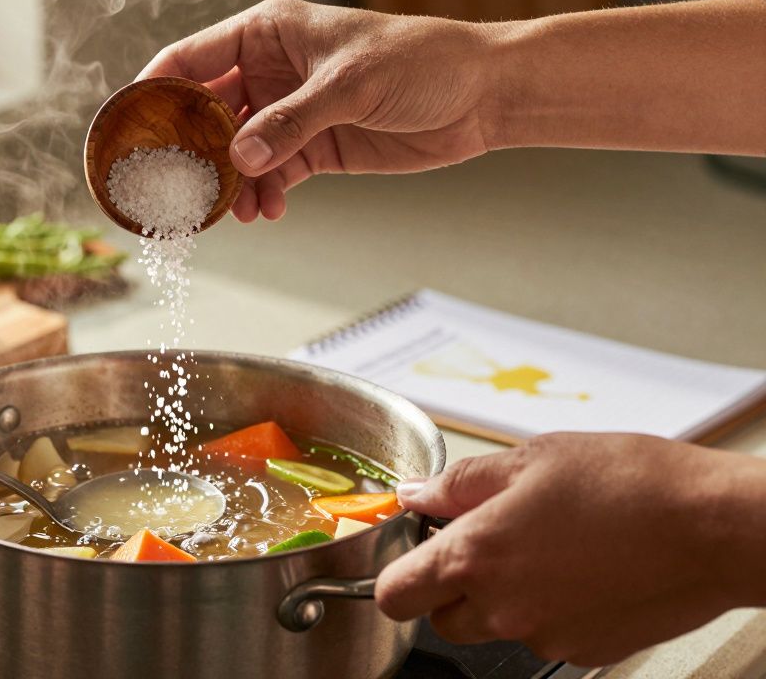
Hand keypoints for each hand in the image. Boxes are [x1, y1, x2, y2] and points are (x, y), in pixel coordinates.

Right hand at [138, 0, 498, 221]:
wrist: (482, 95)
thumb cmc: (423, 61)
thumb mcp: (350, 85)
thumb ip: (292, 122)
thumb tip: (240, 157)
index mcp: (266, 33)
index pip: (190, 59)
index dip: (154, 92)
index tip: (130, 129)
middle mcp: (269, 71)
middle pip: (206, 112)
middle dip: (189, 151)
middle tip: (174, 188)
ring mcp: (289, 112)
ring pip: (235, 152)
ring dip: (228, 183)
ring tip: (230, 212)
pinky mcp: (313, 148)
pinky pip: (270, 175)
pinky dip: (263, 195)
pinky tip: (267, 212)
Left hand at [375, 432, 765, 665]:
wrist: (713, 527)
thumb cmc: (630, 484)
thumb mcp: (531, 459)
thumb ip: (460, 483)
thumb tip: (416, 494)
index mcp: (475, 556)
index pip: (394, 593)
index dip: (397, 573)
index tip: (413, 550)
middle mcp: (502, 608)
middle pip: (441, 617)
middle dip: (452, 585)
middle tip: (487, 540)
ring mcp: (544, 635)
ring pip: (492, 627)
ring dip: (501, 598)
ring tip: (545, 547)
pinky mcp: (585, 649)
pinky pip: (544, 633)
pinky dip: (550, 608)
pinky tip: (581, 568)